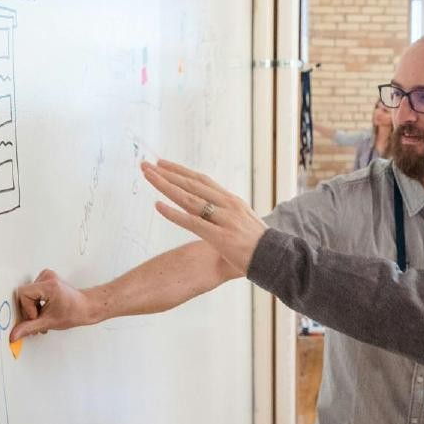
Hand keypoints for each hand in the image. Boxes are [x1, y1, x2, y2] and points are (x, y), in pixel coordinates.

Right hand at [11, 269, 97, 340]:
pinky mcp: (47, 279)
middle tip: (40, 320)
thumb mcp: (49, 322)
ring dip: (33, 308)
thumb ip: (29, 328)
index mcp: (49, 285)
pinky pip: (33, 292)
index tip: (38, 317)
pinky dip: (36, 304)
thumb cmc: (74, 313)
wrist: (87, 307)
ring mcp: (47, 276)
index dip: (27, 309)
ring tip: (44, 316)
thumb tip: (13, 335)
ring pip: (27, 295)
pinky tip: (44, 310)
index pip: (23, 294)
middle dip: (30, 311)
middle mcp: (48, 277)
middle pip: (24, 295)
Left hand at [139, 159, 267, 273]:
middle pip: (191, 184)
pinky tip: (158, 206)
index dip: (181, 171)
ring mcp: (224, 220)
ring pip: (189, 198)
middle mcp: (227, 205)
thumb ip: (225, 215)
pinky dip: (174, 213)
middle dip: (167, 174)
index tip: (162, 164)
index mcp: (231, 200)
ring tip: (148, 177)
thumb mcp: (242, 222)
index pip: (201, 180)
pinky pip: (192, 222)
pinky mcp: (220, 236)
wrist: (277, 259)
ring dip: (165, 186)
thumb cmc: (259, 245)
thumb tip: (211, 213)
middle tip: (146, 165)